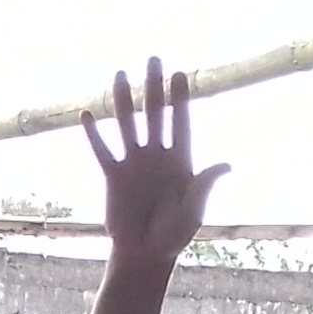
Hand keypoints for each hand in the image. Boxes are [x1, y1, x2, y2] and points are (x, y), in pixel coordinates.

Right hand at [84, 58, 226, 266]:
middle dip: (154, 87)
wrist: (145, 254)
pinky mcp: (113, 176)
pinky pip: (103, 150)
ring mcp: (134, 164)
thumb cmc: (175, 234)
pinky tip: (87, 114)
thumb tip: (225, 165)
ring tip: (119, 74)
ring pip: (127, 125)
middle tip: (154, 59)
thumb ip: (204, 185)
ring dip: (123, 100)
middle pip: (154, 114)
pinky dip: (94, 134)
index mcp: (180, 160)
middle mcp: (156, 155)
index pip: (180, 122)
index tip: (179, 75)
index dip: (179, 99)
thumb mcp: (194, 210)